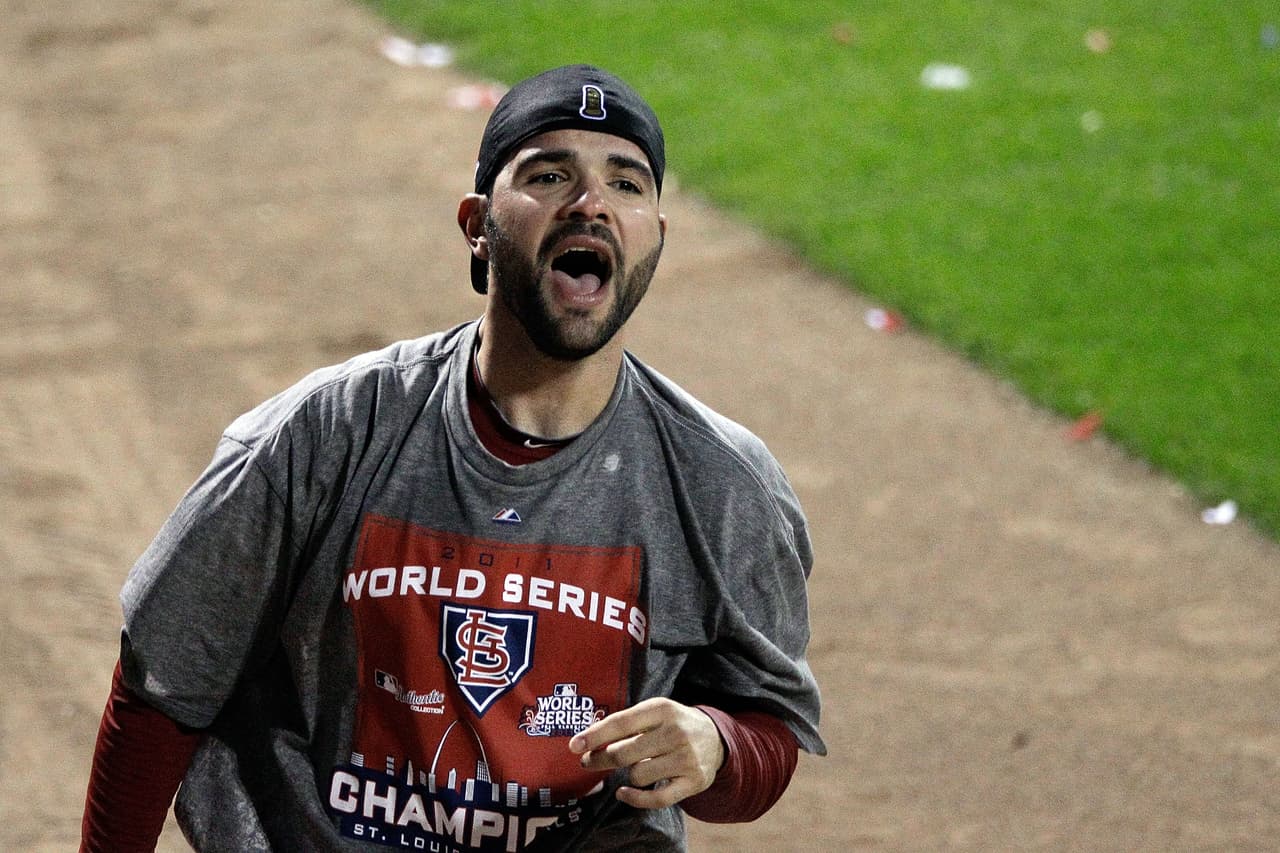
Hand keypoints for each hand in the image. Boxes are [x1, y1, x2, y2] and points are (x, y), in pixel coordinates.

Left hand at [569, 698, 724, 808]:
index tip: (574, 746)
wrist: (715, 738)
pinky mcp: (693, 781)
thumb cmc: (673, 724)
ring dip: (627, 775)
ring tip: (631, 767)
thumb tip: (587, 740)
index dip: (594, 735)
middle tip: (588, 763)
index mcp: (662, 708)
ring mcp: (686, 758)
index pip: (621, 723)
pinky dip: (635, 799)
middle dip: (601, 760)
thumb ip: (625, 724)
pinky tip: (624, 793)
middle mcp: (675, 732)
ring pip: (638, 775)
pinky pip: (656, 799)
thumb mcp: (654, 713)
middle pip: (624, 753)